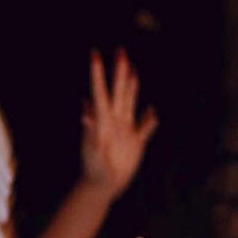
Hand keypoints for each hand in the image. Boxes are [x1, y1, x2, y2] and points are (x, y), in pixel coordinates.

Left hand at [76, 50, 158, 202]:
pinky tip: (153, 112)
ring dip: (132, 87)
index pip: (100, 91)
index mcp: (103, 120)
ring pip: (130, 103)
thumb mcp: (91, 152)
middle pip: (118, 91)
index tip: (94, 54)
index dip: (98, 73)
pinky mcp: (135, 143)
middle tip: (120, 50)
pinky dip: (149, 120)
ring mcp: (125, 131)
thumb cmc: (93, 170)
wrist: (102, 186)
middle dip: (119, 71)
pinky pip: (144, 128)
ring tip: (133, 70)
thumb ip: (89, 133)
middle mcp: (114, 121)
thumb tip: (85, 113)